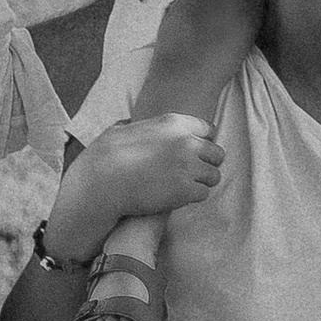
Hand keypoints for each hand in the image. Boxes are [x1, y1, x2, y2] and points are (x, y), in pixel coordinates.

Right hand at [53, 113, 223, 248]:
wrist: (102, 182)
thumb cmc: (105, 157)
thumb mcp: (119, 130)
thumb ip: (133, 125)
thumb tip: (129, 122)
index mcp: (173, 123)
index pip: (208, 129)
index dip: (201, 142)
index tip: (193, 153)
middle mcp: (186, 141)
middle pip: (217, 153)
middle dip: (206, 164)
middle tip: (191, 174)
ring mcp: (189, 166)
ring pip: (214, 176)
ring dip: (201, 183)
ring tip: (183, 188)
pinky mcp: (187, 189)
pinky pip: (203, 193)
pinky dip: (193, 197)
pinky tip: (177, 198)